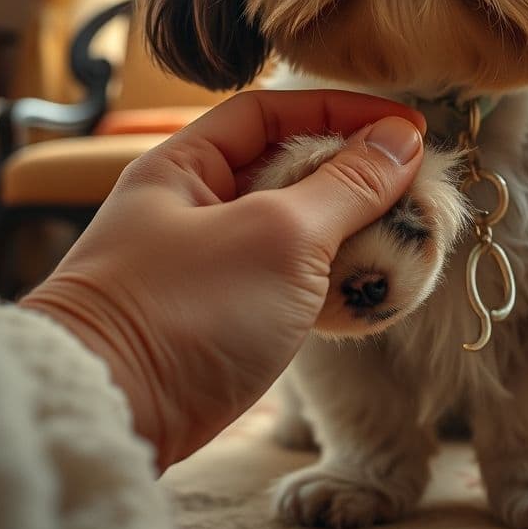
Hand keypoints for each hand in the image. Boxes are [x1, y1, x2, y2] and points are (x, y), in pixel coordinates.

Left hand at [21, 89, 425, 469]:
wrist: (112, 417)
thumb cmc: (186, 310)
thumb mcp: (279, 236)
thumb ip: (346, 185)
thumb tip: (402, 140)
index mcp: (188, 166)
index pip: (273, 111)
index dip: (343, 111)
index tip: (407, 127)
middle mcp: (196, 207)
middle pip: (292, 171)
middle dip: (356, 178)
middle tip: (416, 190)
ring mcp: (213, 265)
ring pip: (299, 232)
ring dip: (352, 235)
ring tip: (407, 241)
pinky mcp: (229, 316)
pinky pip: (293, 282)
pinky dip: (334, 282)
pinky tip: (374, 290)